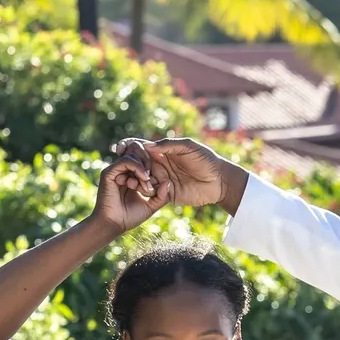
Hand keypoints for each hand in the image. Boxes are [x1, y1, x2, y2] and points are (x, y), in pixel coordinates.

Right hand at [92, 146, 170, 233]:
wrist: (114, 225)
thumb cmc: (131, 217)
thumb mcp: (151, 205)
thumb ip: (161, 195)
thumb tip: (168, 182)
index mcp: (132, 174)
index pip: (144, 158)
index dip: (155, 162)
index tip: (163, 173)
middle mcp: (124, 169)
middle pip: (138, 150)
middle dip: (150, 160)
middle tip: (153, 176)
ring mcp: (116, 169)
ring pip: (133, 153)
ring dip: (144, 165)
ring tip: (147, 180)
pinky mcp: (109, 172)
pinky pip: (126, 161)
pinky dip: (137, 167)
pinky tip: (143, 178)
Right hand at [112, 136, 248, 214]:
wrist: (219, 182)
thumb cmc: (206, 160)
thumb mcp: (188, 147)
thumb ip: (169, 145)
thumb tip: (147, 146)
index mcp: (164, 151)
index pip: (142, 148)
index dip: (130, 146)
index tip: (120, 147)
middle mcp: (161, 165)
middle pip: (139, 164)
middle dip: (130, 165)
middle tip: (123, 165)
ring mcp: (163, 180)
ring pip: (143, 179)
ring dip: (135, 179)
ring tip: (130, 179)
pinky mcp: (168, 194)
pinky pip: (153, 193)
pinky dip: (146, 191)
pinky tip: (141, 189)